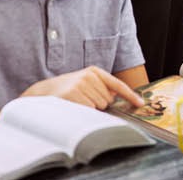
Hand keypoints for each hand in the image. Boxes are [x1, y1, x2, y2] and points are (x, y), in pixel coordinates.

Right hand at [21, 67, 142, 109]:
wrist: (43, 92)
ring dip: (90, 108)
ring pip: (98, 106)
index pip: (117, 84)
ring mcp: (81, 84)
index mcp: (94, 71)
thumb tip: (116, 98)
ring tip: (76, 102)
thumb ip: (101, 88)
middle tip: (82, 100)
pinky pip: (88, 109)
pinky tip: (72, 105)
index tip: (140, 104)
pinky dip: (83, 111)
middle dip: (99, 104)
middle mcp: (89, 76)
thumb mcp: (85, 83)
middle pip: (108, 100)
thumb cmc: (67, 90)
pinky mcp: (73, 94)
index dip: (130, 95)